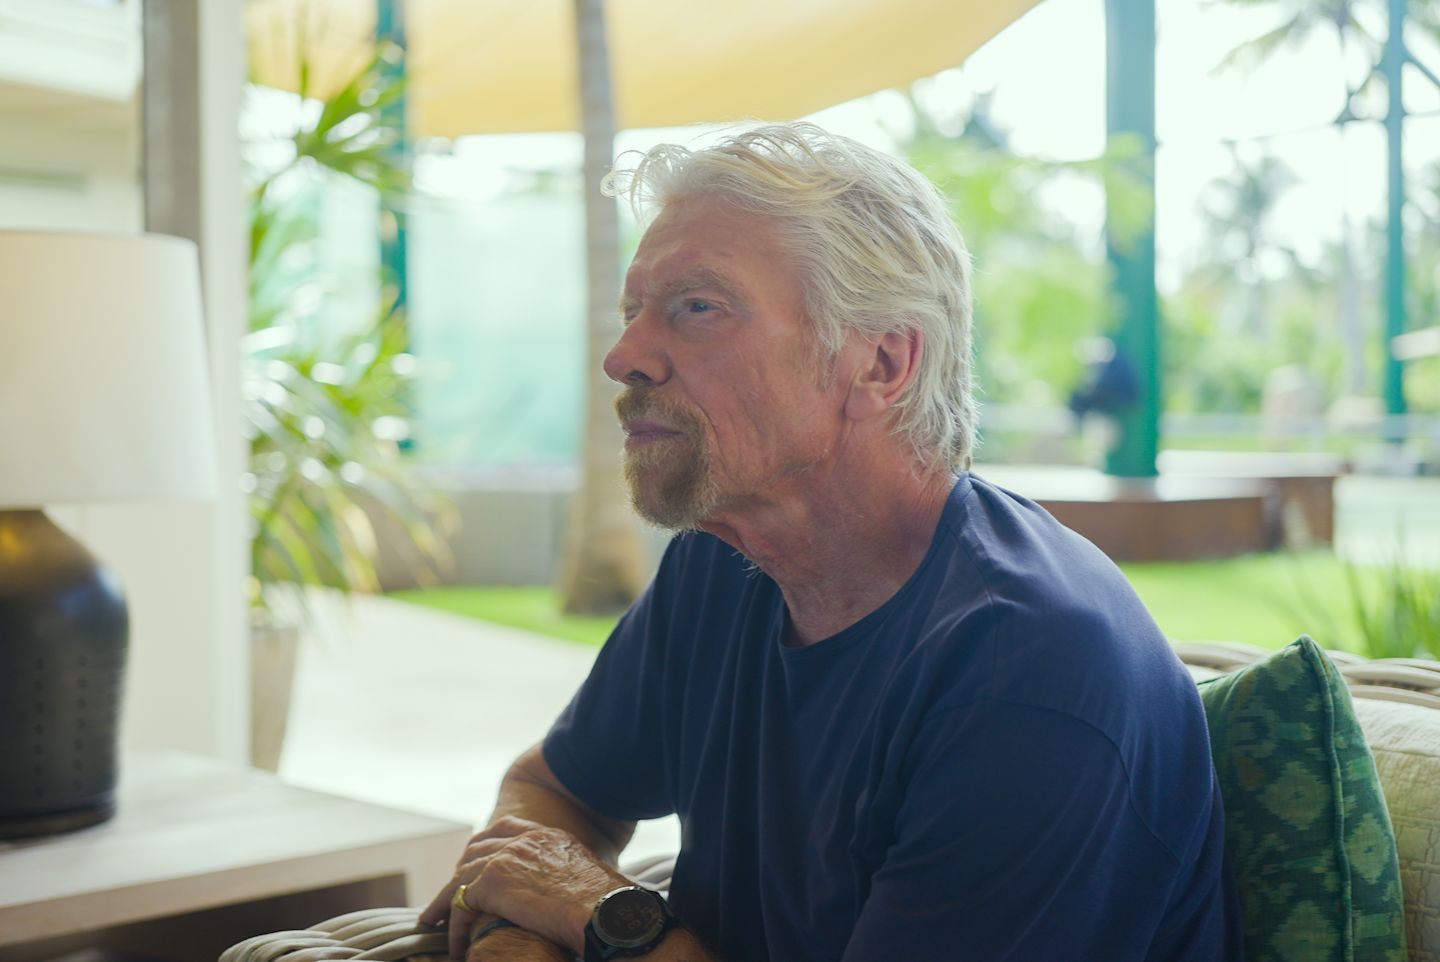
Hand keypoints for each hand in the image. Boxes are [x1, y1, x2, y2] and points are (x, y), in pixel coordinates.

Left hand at [421, 816, 626, 957]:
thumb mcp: (586, 877)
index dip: (484, 845)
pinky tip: (456, 946)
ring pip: (460, 878)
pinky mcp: (493, 882)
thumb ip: (564, 875)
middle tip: (449, 897)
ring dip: (446, 904)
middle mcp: (525, 841)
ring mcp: (506, 857)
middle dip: (459, 872)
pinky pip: (460, 905)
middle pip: (475, 849)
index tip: (474, 862)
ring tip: (438, 925)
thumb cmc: (607, 906)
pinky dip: (455, 928)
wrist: (606, 912)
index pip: (504, 828)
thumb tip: (561, 896)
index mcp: (548, 835)